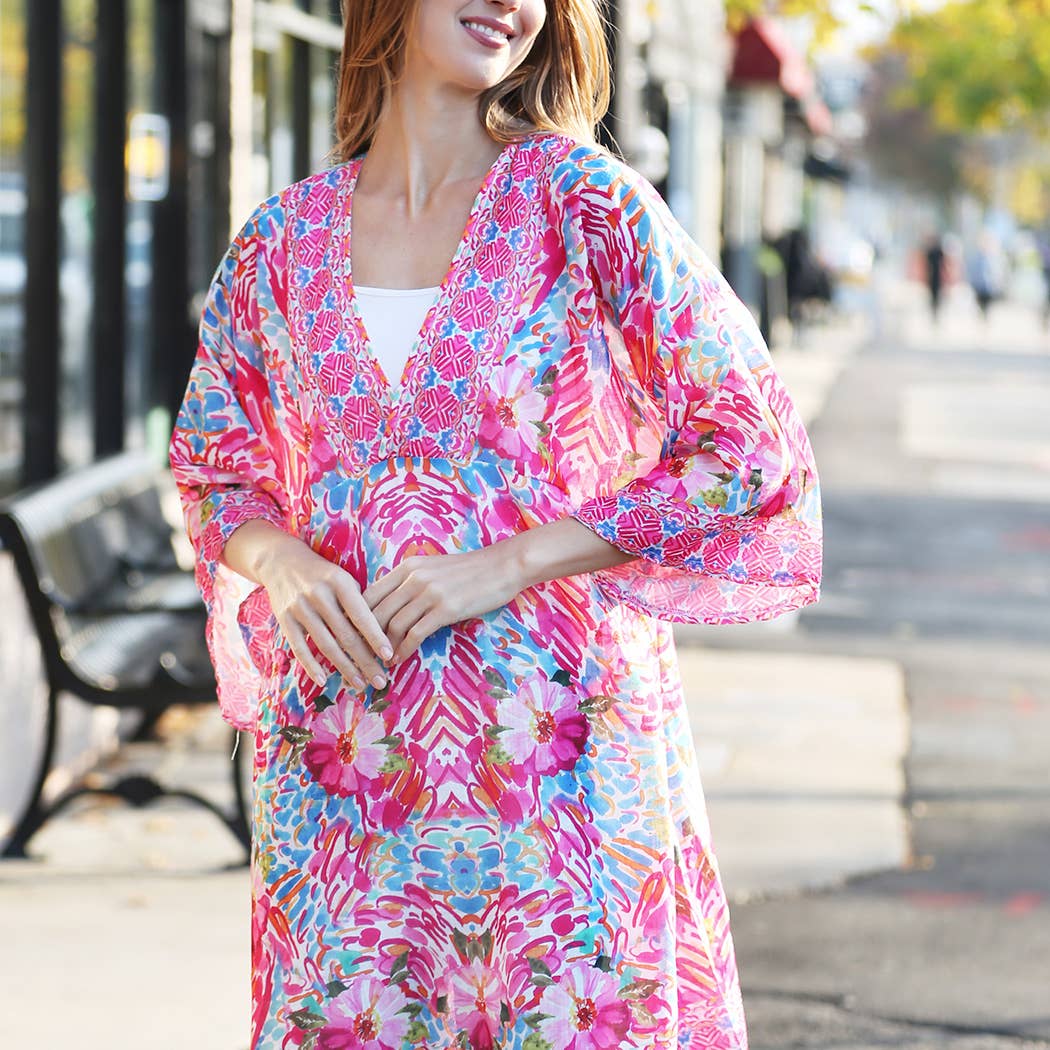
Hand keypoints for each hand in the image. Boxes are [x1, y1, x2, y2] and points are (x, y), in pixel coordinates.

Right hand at [228, 524, 393, 689]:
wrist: (282, 561)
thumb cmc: (323, 574)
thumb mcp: (343, 578)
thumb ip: (359, 601)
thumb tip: (383, 633)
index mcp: (339, 582)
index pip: (361, 615)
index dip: (376, 637)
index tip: (389, 656)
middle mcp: (319, 594)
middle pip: (346, 635)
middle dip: (365, 661)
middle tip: (381, 681)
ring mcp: (300, 607)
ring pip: (326, 644)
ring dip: (344, 667)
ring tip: (360, 684)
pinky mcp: (284, 619)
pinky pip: (299, 647)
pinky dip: (311, 666)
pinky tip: (323, 681)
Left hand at [362, 547, 525, 663]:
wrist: (503, 566)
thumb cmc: (470, 570)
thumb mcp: (434, 567)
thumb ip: (411, 580)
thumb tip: (391, 604)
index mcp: (408, 566)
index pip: (370, 593)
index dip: (357, 618)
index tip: (354, 636)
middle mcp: (414, 577)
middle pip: (376, 612)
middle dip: (365, 638)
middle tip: (361, 656)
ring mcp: (430, 593)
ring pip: (393, 625)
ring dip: (384, 648)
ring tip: (381, 661)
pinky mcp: (445, 609)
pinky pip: (415, 634)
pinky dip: (404, 650)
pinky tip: (401, 659)